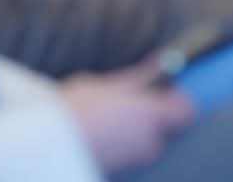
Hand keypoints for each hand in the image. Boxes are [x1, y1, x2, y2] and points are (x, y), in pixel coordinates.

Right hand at [60, 66, 195, 172]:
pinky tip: (102, 134)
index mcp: (151, 115)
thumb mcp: (106, 84)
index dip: (177, 100)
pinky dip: (121, 145)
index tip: (166, 90)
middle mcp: (149, 141)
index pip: (186, 111)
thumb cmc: (76, 111)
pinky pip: (130, 154)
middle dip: (151, 116)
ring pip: (145, 142)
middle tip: (127, 103)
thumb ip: (139, 76)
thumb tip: (162, 62)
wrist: (46, 148)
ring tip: (107, 119)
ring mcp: (136, 161)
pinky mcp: (123, 171)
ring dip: (134, 131)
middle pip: (165, 128)